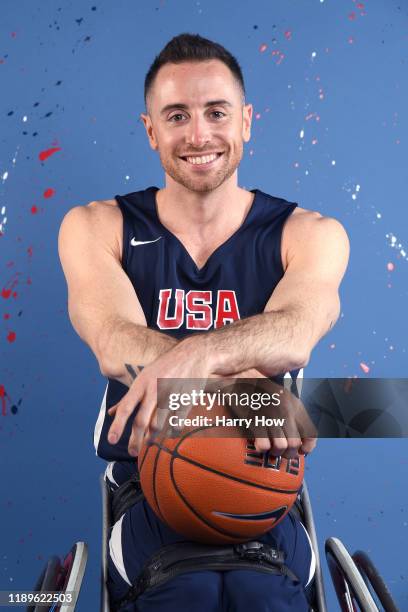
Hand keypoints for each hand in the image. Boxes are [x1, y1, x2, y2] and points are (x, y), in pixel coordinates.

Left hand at [107, 336, 213, 455]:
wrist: (192, 354)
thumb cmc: (164, 368)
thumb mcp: (144, 378)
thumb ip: (128, 397)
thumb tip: (110, 413)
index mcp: (142, 383)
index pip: (126, 407)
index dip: (118, 425)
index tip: (111, 440)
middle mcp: (155, 389)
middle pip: (142, 420)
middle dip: (135, 439)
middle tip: (132, 452)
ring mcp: (171, 395)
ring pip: (159, 423)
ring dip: (152, 437)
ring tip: (148, 444)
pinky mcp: (186, 400)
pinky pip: (176, 422)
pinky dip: (171, 431)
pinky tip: (168, 434)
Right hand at [213, 373, 316, 457]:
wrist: (241, 376)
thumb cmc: (260, 386)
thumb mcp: (282, 394)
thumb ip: (292, 411)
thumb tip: (297, 432)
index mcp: (295, 404)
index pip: (310, 432)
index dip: (307, 446)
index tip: (302, 451)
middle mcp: (286, 411)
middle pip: (295, 443)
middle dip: (289, 453)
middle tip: (282, 452)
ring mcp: (270, 417)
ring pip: (281, 446)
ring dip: (275, 451)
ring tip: (270, 448)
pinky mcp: (255, 421)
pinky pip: (264, 445)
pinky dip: (262, 448)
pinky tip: (259, 443)